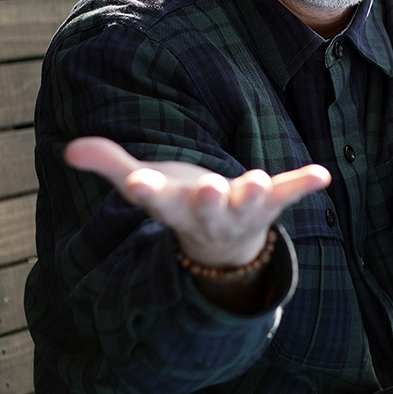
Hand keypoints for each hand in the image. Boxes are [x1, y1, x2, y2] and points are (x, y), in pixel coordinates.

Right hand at [64, 137, 330, 268]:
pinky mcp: (270, 202)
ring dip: (253, 195)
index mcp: (173, 207)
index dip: (146, 190)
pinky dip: (304, 185)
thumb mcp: (145, 183)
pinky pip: (289, 194)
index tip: (136, 184)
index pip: (155, 200)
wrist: (221, 245)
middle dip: (207, 199)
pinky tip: (322, 175)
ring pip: (248, 206)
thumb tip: (70, 148)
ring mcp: (241, 210)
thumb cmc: (178, 203)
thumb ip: (111, 164)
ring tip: (257, 181)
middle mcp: (207, 213)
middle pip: (206, 209)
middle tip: (208, 188)